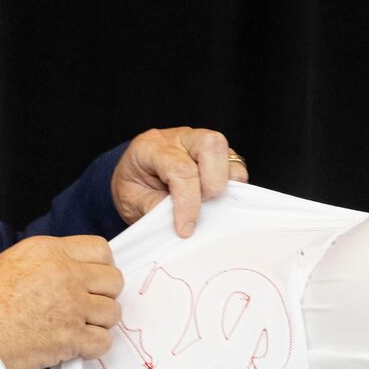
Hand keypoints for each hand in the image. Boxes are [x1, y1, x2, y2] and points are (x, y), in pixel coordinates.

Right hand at [0, 235, 124, 368]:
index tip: (92, 280)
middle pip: (114, 280)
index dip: (102, 266)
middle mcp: (66, 274)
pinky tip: (76, 346)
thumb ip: (51, 259)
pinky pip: (103, 342)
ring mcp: (72, 307)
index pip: (101, 248)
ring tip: (77, 327)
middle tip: (87, 306)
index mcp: (51, 251)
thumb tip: (78, 267)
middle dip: (105, 294)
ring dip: (99, 323)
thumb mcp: (15, 261)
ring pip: (113, 312)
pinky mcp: (72, 338)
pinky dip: (93, 348)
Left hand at [110, 126, 247, 234]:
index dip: (187, 203)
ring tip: (208, 204)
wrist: (135, 176)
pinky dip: (232, 188)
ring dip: (225, 186)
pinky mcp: (218, 156)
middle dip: (212, 183)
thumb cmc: (133, 186)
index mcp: (152, 146)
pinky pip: (236, 168)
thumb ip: (154, 208)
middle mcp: (180, 139)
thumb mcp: (131, 201)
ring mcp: (201, 144)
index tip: (185, 229)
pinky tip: (215, 201)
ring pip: (229, 156)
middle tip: (201, 207)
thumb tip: (182, 219)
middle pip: (211, 145)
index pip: (180, 169)